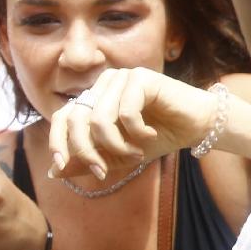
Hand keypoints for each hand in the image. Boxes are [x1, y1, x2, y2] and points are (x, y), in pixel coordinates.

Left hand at [47, 67, 223, 181]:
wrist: (197, 126)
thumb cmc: (160, 137)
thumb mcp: (119, 155)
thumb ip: (89, 160)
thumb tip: (53, 172)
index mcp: (95, 97)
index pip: (63, 116)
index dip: (58, 142)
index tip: (61, 167)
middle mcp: (104, 84)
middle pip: (77, 119)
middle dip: (87, 151)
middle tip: (103, 171)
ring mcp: (122, 78)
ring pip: (99, 119)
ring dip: (117, 146)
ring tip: (137, 155)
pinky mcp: (141, 77)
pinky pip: (125, 112)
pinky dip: (137, 132)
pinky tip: (150, 135)